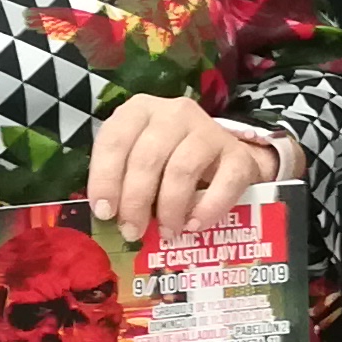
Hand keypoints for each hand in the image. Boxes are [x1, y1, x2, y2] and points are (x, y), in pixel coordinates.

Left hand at [86, 94, 284, 240]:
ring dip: (169, 207)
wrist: (222, 156)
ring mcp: (208, 129)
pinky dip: (207, 208)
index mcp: (140, 110)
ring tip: (166, 231)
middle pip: (147, 157)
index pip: (114, 141)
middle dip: (136, 200)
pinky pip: (223, 183)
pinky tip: (194, 225)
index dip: (105, 179)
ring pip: (181, 170)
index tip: (104, 212)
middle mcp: (174, 113)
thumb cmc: (169, 160)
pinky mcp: (237, 152)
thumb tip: (110, 217)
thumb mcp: (138, 161)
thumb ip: (122, 180)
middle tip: (132, 231)